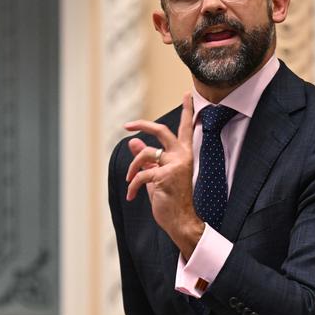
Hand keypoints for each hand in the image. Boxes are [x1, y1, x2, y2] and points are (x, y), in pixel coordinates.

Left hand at [124, 93, 204, 256]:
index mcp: (184, 154)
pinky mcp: (165, 176)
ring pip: (145, 153)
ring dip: (132, 167)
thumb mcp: (156, 175)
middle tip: (127, 125)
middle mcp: (182, 156)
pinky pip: (141, 175)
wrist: (180, 221)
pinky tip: (132, 196)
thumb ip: (146, 158)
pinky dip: (133, 185)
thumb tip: (132, 141)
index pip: (186, 128)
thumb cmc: (171, 199)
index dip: (187, 110)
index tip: (187, 94)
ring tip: (131, 181)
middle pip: (161, 130)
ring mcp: (175, 165)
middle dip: (143, 125)